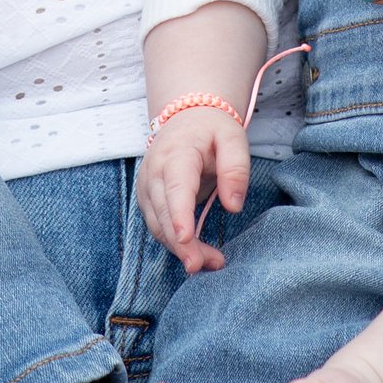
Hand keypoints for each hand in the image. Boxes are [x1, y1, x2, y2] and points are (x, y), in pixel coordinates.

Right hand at [138, 104, 253, 272]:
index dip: (179, 215)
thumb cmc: (212, 129)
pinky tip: (195, 253)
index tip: (186, 238)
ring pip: (157, 225)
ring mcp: (147, 187)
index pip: (175, 188)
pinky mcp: (148, 198)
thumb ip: (236, 169)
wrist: (186, 117)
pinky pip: (157, 225)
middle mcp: (154, 172)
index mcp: (176, 154)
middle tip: (206, 265)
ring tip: (208, 264)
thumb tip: (234, 206)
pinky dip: (174, 242)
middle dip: (182, 243)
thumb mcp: (233, 138)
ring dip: (179, 248)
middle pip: (164, 214)